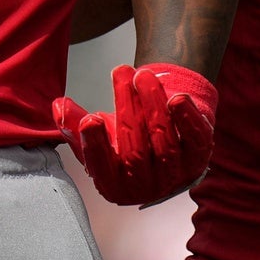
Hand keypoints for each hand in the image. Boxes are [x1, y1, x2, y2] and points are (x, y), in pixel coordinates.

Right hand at [53, 63, 217, 205]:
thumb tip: (59, 106)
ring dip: (153, 106)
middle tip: (120, 72)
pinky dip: (188, 120)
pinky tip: (178, 97)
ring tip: (142, 75)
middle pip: (135, 153)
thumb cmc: (123, 139)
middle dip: (127, 109)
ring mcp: (176, 176)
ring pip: (165, 145)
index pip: (102, 168)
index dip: (95, 145)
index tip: (90, 119)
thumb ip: (74, 123)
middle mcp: (146, 188)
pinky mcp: (199, 159)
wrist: (165, 139)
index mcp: (115, 187)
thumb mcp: (96, 135)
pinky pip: (196, 141)